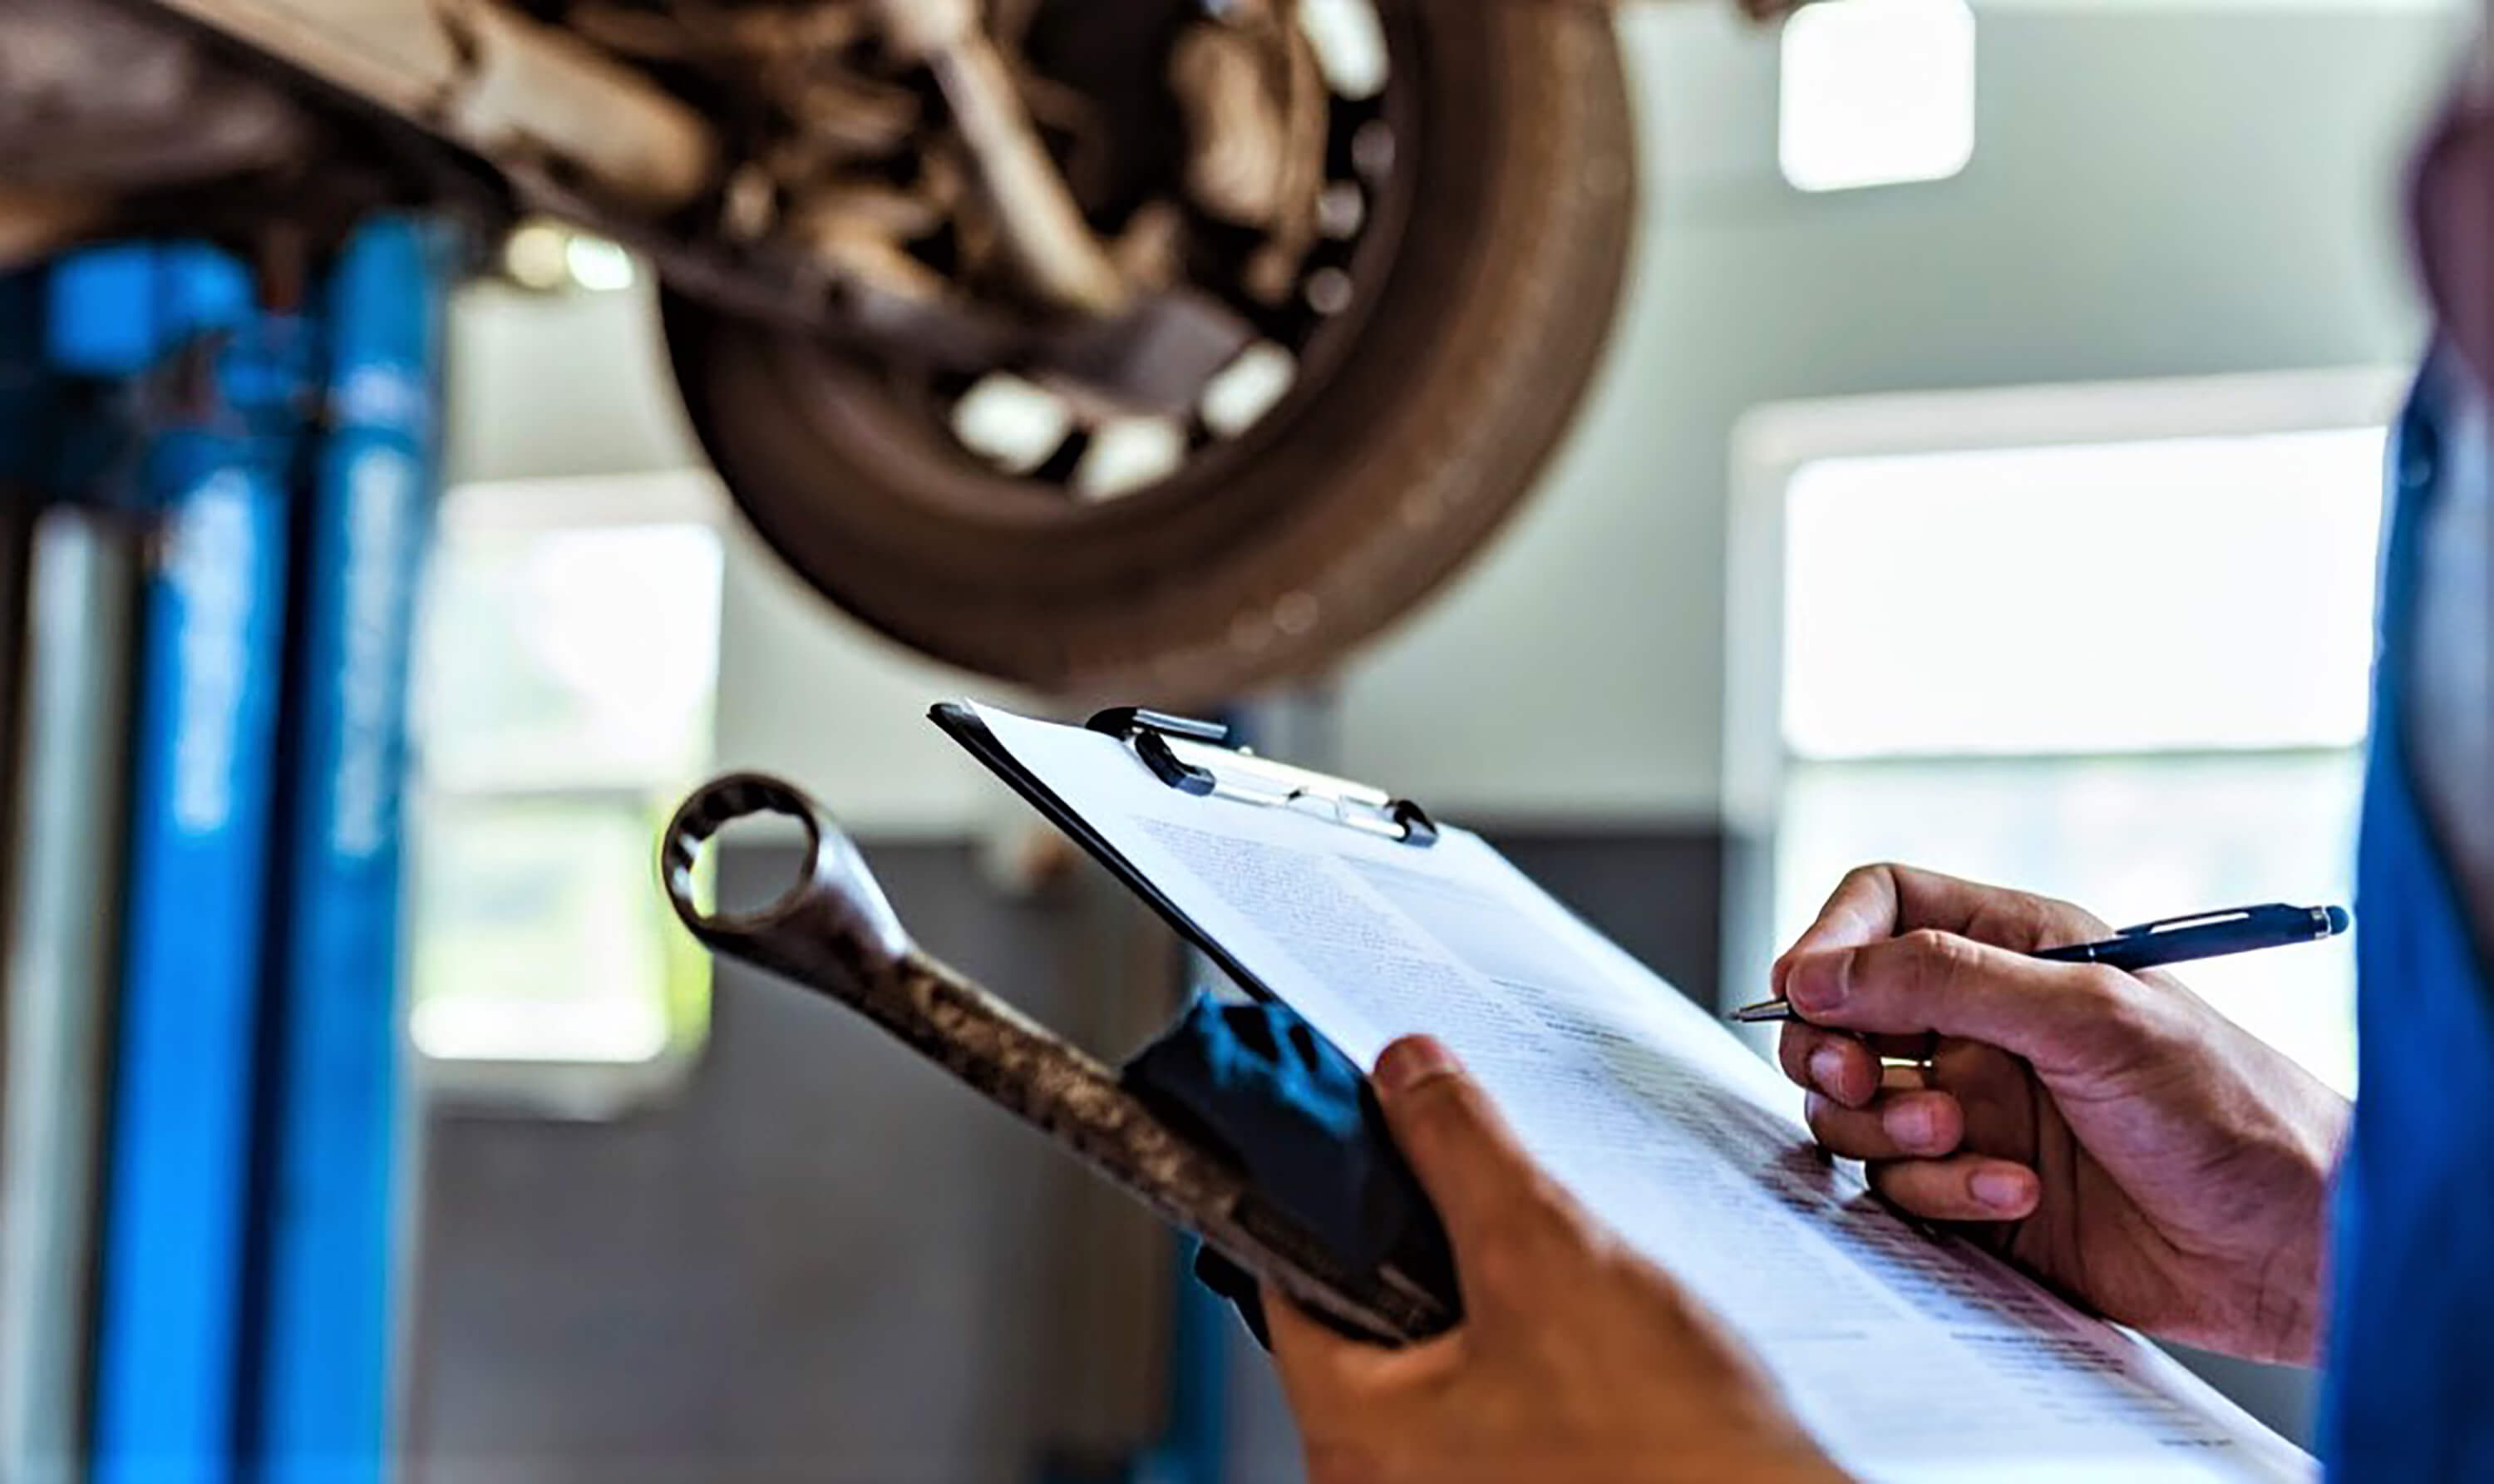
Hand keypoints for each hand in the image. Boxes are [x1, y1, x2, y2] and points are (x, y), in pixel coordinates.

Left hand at [1266, 1036, 1843, 1483]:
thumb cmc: (1670, 1453)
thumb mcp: (1545, 1257)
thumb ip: (1459, 1151)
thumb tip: (1403, 1075)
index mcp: (1353, 1439)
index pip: (1290, 1280)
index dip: (1326, 1192)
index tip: (1360, 1134)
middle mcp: (1385, 1480)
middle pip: (1369, 1314)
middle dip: (1431, 1242)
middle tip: (1489, 1199)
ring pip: (1443, 1353)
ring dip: (1493, 1295)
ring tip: (1558, 1270)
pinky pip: (1500, 1398)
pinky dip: (1532, 1348)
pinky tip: (1594, 1332)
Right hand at [1774, 864, 2351, 1363]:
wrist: (2288, 1246)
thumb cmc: (2225, 1107)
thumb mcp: (2086, 1016)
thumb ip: (1944, 979)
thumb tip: (1819, 972)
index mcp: (2015, 948)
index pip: (1880, 907)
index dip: (1830, 943)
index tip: (1808, 993)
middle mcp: (1983, 1022)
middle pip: (1840, 1013)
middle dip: (1832, 1049)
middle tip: (1861, 1077)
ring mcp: (1975, 1108)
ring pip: (1854, 1106)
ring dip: (1887, 1127)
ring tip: (1963, 1141)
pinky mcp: (1974, 1193)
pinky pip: (1898, 1186)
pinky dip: (1940, 1193)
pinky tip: (2017, 1198)